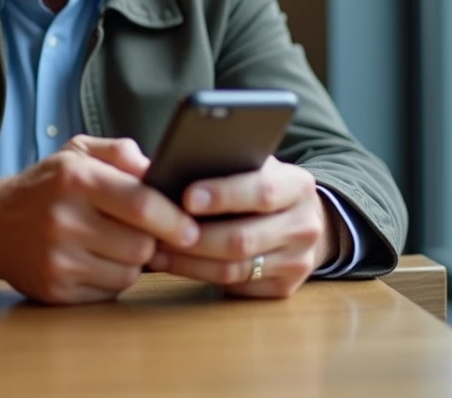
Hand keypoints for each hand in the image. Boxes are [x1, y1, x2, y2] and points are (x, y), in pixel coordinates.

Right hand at [0, 136, 199, 303]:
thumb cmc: (46, 185)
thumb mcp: (77, 153)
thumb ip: (119, 151)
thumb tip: (157, 168)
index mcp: (75, 178)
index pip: (141, 204)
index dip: (173, 219)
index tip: (191, 227)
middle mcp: (64, 219)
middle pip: (140, 244)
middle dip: (153, 241)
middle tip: (147, 232)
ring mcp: (58, 258)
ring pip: (128, 272)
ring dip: (133, 261)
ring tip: (116, 242)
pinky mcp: (55, 289)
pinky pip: (109, 291)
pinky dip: (113, 278)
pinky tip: (97, 260)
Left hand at [147, 157, 337, 297]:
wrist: (299, 221)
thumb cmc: (258, 187)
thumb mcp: (249, 166)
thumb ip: (212, 162)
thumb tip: (146, 164)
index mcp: (297, 185)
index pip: (261, 191)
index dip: (222, 195)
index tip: (186, 197)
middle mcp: (304, 225)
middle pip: (243, 238)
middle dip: (195, 237)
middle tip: (158, 231)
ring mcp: (297, 261)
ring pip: (234, 269)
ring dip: (189, 261)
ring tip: (155, 250)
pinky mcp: (284, 289)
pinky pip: (235, 286)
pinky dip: (198, 275)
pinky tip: (173, 263)